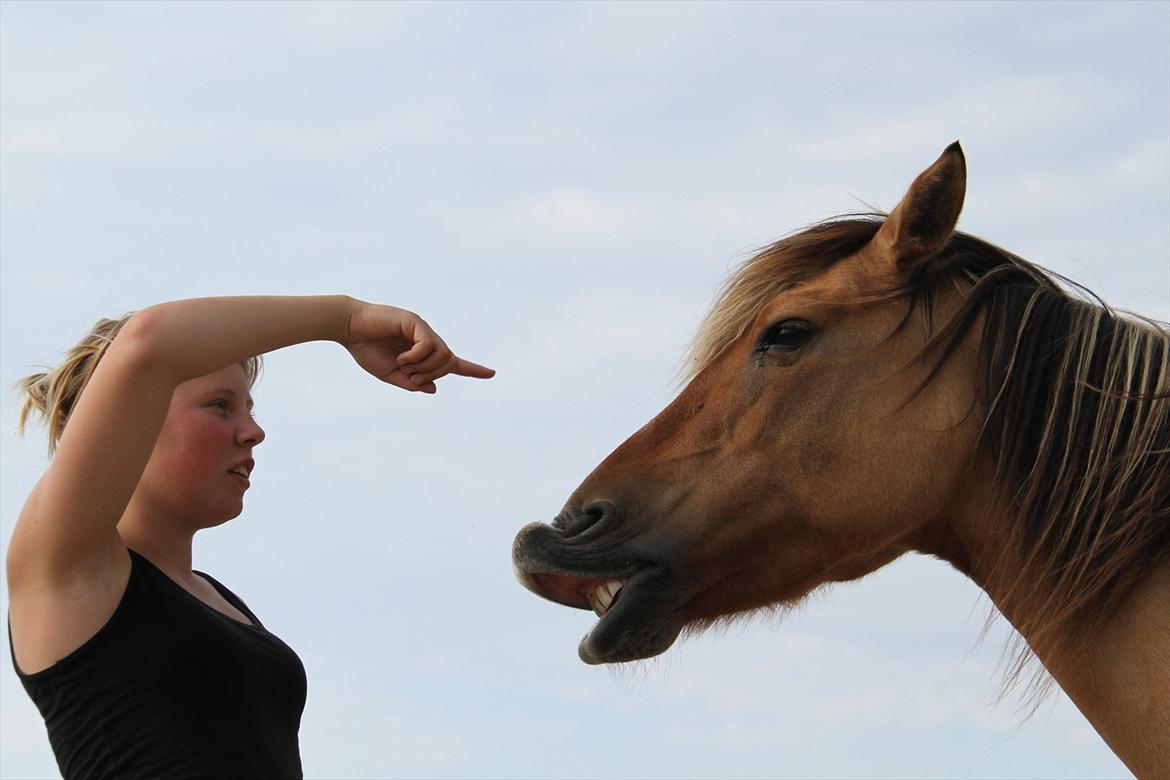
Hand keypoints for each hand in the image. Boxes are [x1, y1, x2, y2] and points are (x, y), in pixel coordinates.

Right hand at [342, 302, 494, 393]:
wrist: (348, 329)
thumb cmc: (366, 349)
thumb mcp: (390, 375)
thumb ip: (412, 383)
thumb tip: (434, 388)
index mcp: (422, 353)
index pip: (453, 362)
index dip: (472, 369)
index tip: (492, 374)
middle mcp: (427, 339)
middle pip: (449, 362)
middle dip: (434, 375)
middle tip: (411, 378)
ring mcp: (422, 329)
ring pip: (443, 354)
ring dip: (426, 368)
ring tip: (404, 368)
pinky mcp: (415, 321)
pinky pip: (429, 344)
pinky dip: (417, 357)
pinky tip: (402, 359)